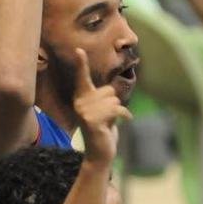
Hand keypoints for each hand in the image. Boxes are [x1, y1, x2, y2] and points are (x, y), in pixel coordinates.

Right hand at [72, 48, 130, 165]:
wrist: (100, 154)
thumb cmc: (104, 130)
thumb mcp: (104, 111)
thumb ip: (105, 99)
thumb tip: (112, 91)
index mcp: (82, 98)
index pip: (82, 78)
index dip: (81, 63)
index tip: (79, 49)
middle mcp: (80, 103)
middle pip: (109, 91)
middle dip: (114, 104)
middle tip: (107, 119)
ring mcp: (84, 112)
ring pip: (114, 100)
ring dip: (117, 112)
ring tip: (109, 123)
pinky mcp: (92, 121)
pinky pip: (115, 109)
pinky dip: (123, 116)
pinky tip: (119, 124)